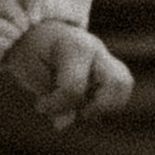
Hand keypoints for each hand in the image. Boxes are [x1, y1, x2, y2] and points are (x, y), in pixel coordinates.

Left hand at [1, 18, 134, 129]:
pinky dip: (108, 101)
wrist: (37, 31)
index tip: (40, 106)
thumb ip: (50, 97)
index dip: (56, 105)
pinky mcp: (109, 65)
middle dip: (95, 107)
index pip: (74, 88)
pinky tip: (86, 103)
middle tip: (73, 111)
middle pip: (115, 83)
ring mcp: (105, 56)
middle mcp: (96, 49)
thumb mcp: (31, 72)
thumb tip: (64, 124)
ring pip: (123, 84)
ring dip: (106, 105)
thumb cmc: (31, 50)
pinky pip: (121, 86)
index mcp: (74, 47)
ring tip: (82, 108)